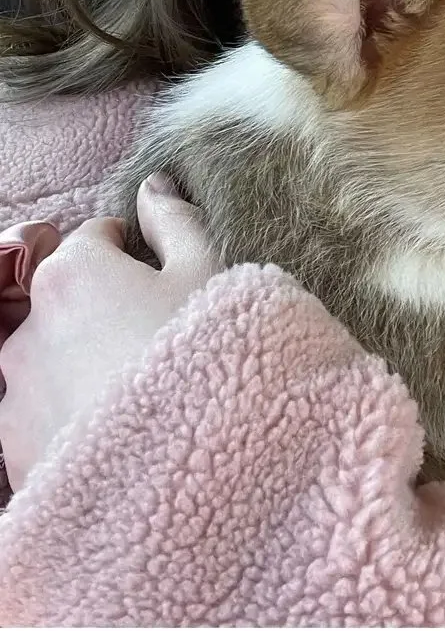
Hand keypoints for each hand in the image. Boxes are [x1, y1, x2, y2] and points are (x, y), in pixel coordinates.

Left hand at [0, 175, 220, 491]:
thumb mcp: (208, 274)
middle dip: (102, 308)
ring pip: (49, 356)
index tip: (162, 280)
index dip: (133, 253)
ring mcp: (15, 389)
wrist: (184, 475)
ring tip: (136, 392)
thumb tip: (153, 185)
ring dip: (80, 360)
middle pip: (66, 298)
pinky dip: (68, 412)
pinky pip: (41, 412)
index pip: (95, 237)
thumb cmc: (204, 360)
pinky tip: (116, 429)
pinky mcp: (13, 446)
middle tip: (155, 340)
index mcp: (73, 270)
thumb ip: (176, 222)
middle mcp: (29, 323)